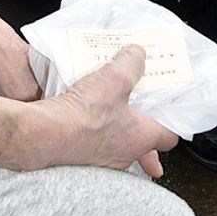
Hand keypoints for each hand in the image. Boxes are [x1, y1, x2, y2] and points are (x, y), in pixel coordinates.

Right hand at [0, 46, 176, 176]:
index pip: (168, 138)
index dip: (171, 124)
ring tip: (106, 111)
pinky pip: (90, 146)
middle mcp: (123, 155)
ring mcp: (100, 161)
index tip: (170, 117)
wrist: (45, 135)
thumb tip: (138, 54)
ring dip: (112, 130)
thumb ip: (131, 63)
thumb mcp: (115, 77)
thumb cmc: (83, 116)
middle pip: (140, 143)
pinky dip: (89, 133)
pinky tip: (80, 117)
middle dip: (138, 127)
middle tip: (136, 115)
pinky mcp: (78, 159)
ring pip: (114, 145)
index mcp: (140, 138)